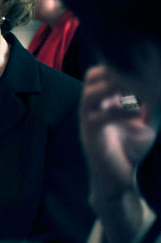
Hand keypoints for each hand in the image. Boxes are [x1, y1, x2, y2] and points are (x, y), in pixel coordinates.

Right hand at [80, 65, 155, 204]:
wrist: (119, 179)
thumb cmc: (130, 150)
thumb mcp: (144, 123)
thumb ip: (149, 105)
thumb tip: (158, 86)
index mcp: (102, 101)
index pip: (100, 73)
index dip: (115, 64)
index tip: (139, 63)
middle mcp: (91, 107)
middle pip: (92, 77)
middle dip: (113, 71)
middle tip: (137, 71)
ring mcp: (88, 120)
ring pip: (91, 93)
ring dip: (114, 88)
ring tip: (136, 90)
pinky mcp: (91, 135)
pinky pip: (100, 117)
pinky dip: (120, 111)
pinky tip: (137, 112)